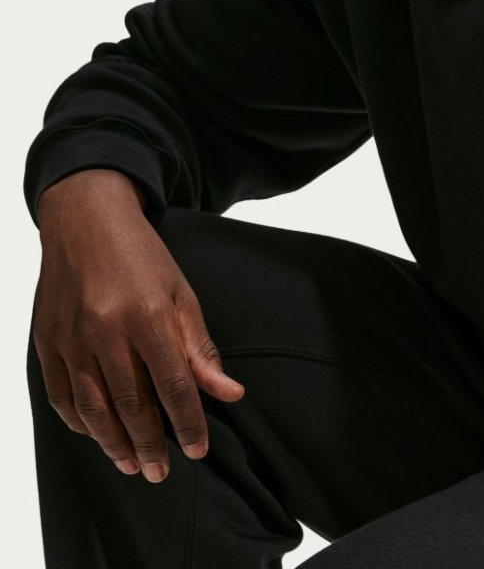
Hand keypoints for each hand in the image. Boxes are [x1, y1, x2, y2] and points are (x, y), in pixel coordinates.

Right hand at [32, 169, 245, 482]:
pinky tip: (96, 435)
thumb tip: (229, 392)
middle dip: (150, 444)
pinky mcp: (45, 341)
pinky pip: (60, 395)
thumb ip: (200, 348)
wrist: (86, 222)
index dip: (187, 422)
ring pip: (93, 407)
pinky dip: (78, 421)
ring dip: (113, 442)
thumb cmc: (142, 257)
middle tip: (162, 472)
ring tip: (132, 464)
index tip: (198, 449)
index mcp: (148, 315)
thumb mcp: (182, 294)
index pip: (173, 384)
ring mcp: (70, 338)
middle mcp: (105, 330)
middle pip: (131, 404)